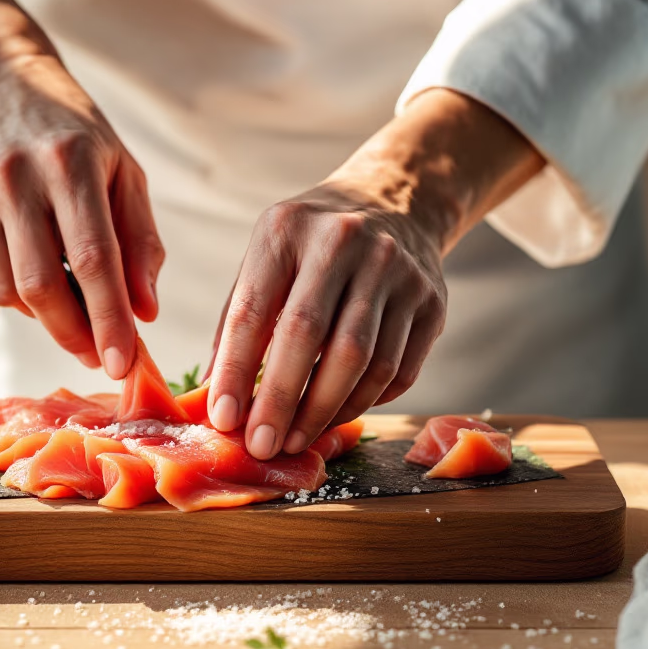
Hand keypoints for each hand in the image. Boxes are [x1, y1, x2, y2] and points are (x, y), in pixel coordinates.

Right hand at [0, 0, 162, 378]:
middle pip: (42, 286)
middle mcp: (15, 177)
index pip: (93, 258)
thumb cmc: (74, 134)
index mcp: (71, 162)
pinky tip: (32, 267)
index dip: (109, 319)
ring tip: (69, 299)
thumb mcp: (123, 170)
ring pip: (9, 291)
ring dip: (45, 315)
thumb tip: (145, 311)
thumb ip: (140, 240)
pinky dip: (14, 294)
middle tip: (99, 355)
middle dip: (75, 334)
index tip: (125, 364)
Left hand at [206, 89, 544, 457]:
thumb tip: (215, 399)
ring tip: (298, 439)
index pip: (255, 310)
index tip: (224, 420)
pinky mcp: (432, 301)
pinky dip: (365, 401)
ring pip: (362, 360)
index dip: (237, 371)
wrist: (396, 202)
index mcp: (288, 230)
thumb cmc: (312, 245)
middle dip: (282, 401)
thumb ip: (238, 322)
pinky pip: (399, 369)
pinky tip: (339, 415)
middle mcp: (344, 242)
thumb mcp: (266, 258)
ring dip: (326, 410)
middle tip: (263, 446)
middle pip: (310, 336)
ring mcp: (396, 270)